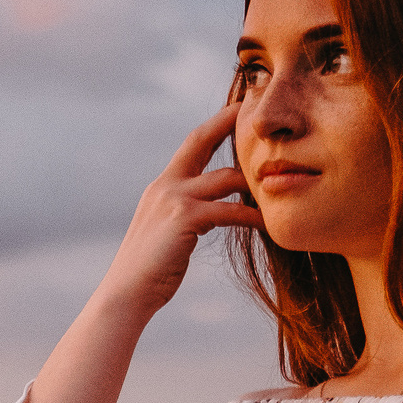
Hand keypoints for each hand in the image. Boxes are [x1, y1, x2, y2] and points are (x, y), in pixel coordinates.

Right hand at [97, 101, 251, 321]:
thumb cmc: (149, 272)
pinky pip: (229, 210)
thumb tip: (208, 214)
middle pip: (200, 141)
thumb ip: (186, 215)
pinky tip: (266, 223)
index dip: (214, 126)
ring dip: (253, 182)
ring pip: (224, 178)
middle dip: (228, 121)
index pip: (190, 146)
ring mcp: (173, 200)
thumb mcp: (167, 233)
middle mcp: (165, 186)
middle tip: (255, 108)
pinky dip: (251, 215)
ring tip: (276, 184)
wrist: (126, 294)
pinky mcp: (184, 219)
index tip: (236, 109)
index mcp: (161, 187)